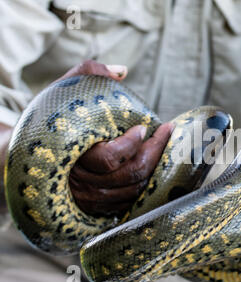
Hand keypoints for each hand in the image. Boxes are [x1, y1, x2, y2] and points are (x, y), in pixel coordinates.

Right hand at [62, 60, 172, 216]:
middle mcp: (81, 182)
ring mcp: (89, 197)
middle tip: (164, 132)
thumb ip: (91, 73)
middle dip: (154, 152)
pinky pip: (128, 202)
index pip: (111, 158)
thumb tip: (122, 72)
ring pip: (133, 191)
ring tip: (162, 147)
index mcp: (73, 155)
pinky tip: (151, 167)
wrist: (31, 149)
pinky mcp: (95, 206)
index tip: (144, 126)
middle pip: (130, 175)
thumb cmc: (52, 116)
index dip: (133, 143)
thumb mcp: (66, 89)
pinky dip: (143, 186)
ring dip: (154, 169)